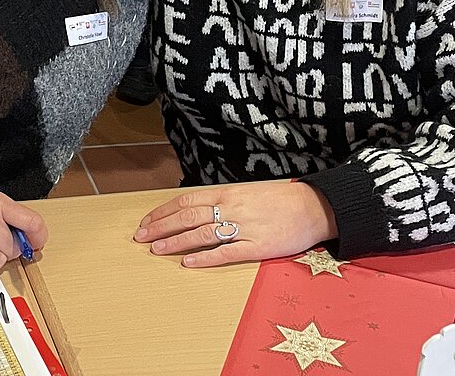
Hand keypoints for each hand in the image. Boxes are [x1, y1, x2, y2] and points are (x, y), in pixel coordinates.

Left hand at [134, 182, 336, 268]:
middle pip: (187, 217)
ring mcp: (243, 227)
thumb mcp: (249, 192)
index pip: (186, 201)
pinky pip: (226, 252)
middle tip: (140, 238)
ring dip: (175, 242)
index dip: (163, 212)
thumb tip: (198, 210)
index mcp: (228, 193)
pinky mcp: (257, 246)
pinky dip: (204, 258)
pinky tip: (188, 263)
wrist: (314, 206)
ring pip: (201, 234)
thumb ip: (224, 201)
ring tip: (156, 249)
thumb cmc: (282, 199)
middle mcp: (231, 208)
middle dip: (160, 227)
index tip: (146, 221)